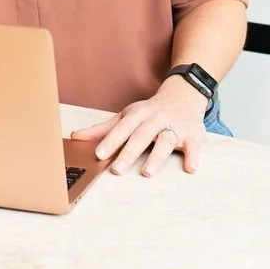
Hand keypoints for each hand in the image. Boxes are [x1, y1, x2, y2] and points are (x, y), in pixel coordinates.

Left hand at [69, 76, 208, 177]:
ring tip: (147, 173)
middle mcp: (155, 119)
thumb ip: (103, 129)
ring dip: (157, 156)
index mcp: (138, 114)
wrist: (182, 95)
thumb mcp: (126, 116)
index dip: (110, 141)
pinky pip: (194, 146)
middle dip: (129, 152)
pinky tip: (189, 168)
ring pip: (165, 141)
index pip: (122, 129)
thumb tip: (76, 137)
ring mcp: (175, 127)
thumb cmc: (149, 111)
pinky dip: (192, 156)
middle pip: (141, 136)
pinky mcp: (193, 135)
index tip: (98, 154)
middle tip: (117, 170)